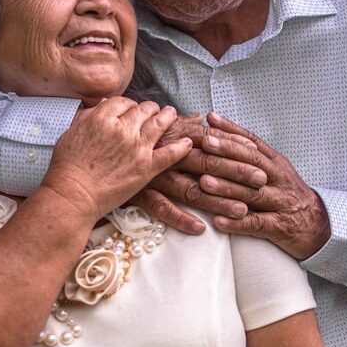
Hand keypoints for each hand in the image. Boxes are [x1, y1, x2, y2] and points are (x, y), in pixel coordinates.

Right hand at [42, 98, 191, 222]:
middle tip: (154, 110)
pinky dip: (181, 147)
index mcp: (102, 118)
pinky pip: (170, 153)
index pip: (124, 102)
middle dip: (150, 108)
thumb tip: (102, 105)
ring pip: (160, 123)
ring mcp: (137, 147)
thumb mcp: (71, 133)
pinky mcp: (147, 167)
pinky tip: (187, 142)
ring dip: (168, 117)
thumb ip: (88, 116)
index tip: (131, 109)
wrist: (72, 195)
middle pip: (144, 109)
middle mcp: (123, 129)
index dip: (129, 105)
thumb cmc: (67, 167)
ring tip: (172, 115)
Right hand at [131, 115, 268, 233]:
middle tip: (261, 183)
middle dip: (237, 173)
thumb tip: (201, 118)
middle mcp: (165, 153)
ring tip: (242, 211)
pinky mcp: (139, 193)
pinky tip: (201, 228)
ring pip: (191, 188)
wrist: (85, 158)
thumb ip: (179, 125)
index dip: (235, 149)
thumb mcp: (153, 127)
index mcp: (172, 136)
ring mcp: (152, 174)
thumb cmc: (123, 139)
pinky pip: (163, 208)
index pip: (211, 142)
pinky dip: (181, 219)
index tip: (258, 157)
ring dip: (217, 200)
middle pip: (208, 164)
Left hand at [200, 113, 330, 258]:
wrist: (318, 225)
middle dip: (227, 152)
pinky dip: (237, 223)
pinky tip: (218, 221)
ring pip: (252, 193)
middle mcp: (279, 179)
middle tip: (205, 143)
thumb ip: (253, 156)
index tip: (211, 120)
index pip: (253, 142)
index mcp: (276, 163)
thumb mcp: (276, 171)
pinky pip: (257, 224)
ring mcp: (280, 202)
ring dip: (226, 187)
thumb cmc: (288, 195)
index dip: (232, 130)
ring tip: (203, 182)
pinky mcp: (279, 227)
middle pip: (252, 163)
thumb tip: (223, 135)